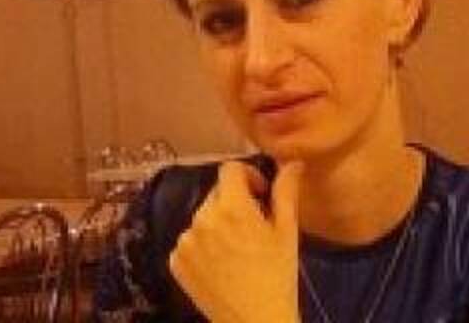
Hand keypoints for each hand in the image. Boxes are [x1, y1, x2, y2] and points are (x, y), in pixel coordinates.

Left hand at [169, 159, 303, 322]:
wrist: (255, 322)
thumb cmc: (277, 275)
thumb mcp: (287, 231)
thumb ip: (286, 191)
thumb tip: (292, 161)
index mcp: (231, 207)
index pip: (231, 169)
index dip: (249, 176)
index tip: (261, 194)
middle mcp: (201, 218)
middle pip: (218, 193)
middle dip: (236, 201)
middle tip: (254, 227)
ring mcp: (185, 242)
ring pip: (204, 217)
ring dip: (219, 222)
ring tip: (238, 249)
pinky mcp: (176, 262)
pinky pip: (190, 240)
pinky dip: (204, 244)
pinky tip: (221, 264)